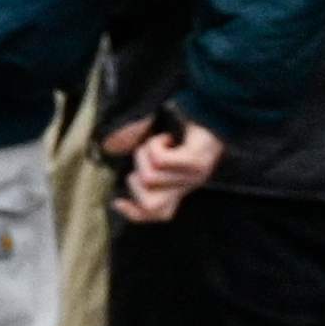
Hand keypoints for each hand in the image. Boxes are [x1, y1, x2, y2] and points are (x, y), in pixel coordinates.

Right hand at [106, 114, 224, 223]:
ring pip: (149, 177)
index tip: (118, 201)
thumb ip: (139, 154)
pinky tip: (166, 137)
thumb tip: (111, 147)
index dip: (135, 213)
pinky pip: (160, 160)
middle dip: (135, 181)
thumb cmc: (184, 128)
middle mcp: (189, 185)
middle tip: (146, 159)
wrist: (213, 110)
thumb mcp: (160, 145)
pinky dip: (155, 144)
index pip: (159, 214)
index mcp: (182, 186)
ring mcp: (195, 176)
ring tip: (158, 141)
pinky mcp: (197, 162)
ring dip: (144, 154)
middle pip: (150, 204)